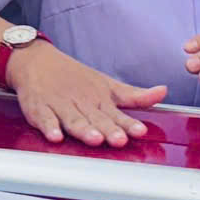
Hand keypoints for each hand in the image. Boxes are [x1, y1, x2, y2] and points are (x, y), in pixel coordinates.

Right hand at [8, 44, 166, 147]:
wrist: (36, 60)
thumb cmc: (74, 77)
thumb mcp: (107, 84)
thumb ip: (134, 95)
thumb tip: (163, 92)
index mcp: (99, 99)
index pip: (117, 114)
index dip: (129, 124)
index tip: (140, 131)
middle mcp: (82, 102)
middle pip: (97, 119)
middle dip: (109, 129)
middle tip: (119, 139)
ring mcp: (60, 105)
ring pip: (73, 120)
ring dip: (84, 129)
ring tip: (95, 139)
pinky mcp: (39, 108)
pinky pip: (44, 119)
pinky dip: (49, 127)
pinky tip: (55, 136)